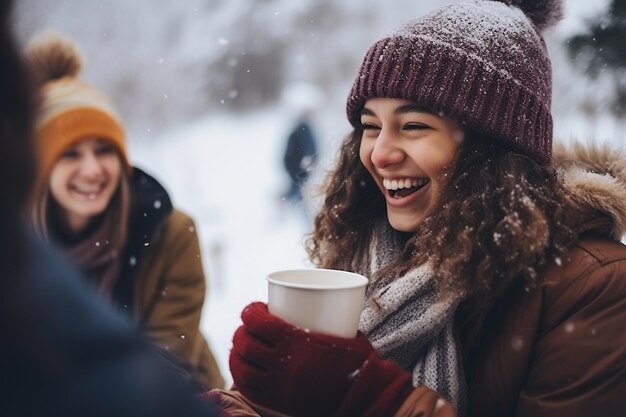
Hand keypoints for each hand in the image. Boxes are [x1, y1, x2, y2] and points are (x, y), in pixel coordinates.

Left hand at [229, 302, 374, 416]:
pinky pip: (249, 389)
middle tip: (246, 327)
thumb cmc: (360, 361)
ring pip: (243, 367)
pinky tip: (241, 369)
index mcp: (299, 341)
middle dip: (240, 332)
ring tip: (240, 347)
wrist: (364, 396)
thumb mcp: (342, 333)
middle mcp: (284, 363)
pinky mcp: (280, 401)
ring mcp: (280, 385)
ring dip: (236, 354)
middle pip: (246, 343)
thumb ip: (325, 321)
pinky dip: (240, 377)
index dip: (249, 311)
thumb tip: (319, 304)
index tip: (253, 308)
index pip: (258, 321)